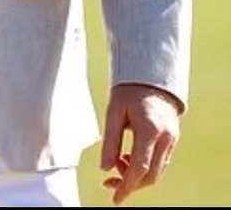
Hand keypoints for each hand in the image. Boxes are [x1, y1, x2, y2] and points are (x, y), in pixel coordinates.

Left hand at [100, 83, 182, 204]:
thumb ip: (110, 140)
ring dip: (136, 176)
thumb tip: (104, 168)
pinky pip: (160, 163)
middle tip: (109, 183)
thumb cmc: (128, 92)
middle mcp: (166, 138)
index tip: (115, 198)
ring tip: (116, 163)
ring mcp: (172, 140)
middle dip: (130, 184)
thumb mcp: (113, 111)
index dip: (126, 186)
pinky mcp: (172, 140)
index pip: (140, 167)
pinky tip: (128, 159)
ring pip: (157, 172)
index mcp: (150, 130)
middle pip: (150, 175)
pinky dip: (144, 168)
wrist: (151, 78)